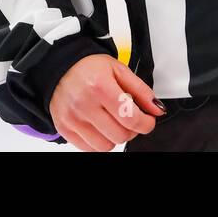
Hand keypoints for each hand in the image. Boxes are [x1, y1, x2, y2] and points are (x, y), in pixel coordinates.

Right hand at [48, 53, 165, 150]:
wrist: (60, 67)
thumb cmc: (90, 67)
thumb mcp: (119, 70)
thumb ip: (141, 91)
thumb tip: (156, 110)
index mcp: (100, 86)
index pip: (130, 118)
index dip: (145, 123)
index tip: (148, 121)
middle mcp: (84, 104)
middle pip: (120, 135)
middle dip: (132, 130)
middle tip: (130, 118)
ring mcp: (72, 119)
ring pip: (106, 146)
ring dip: (115, 137)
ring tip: (114, 121)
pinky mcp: (64, 129)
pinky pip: (89, 149)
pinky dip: (100, 142)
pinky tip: (101, 127)